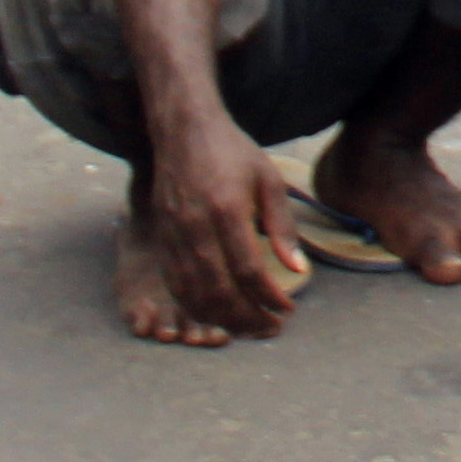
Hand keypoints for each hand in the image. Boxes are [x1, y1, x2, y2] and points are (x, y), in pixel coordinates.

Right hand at [145, 113, 304, 339]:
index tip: (287, 310)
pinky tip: (217, 314)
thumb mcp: (269, 181)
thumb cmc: (233, 154)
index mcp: (227, 212)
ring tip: (248, 327)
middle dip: (247, 318)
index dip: (268, 298)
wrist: (184, 133)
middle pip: (219, 291)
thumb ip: (282, 227)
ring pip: (193, 295)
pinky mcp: (161, 242)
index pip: (248, 271)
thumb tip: (299, 269)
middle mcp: (195, 229)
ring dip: (222, 319)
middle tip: (270, 328)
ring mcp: (174, 237)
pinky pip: (176, 286)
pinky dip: (196, 307)